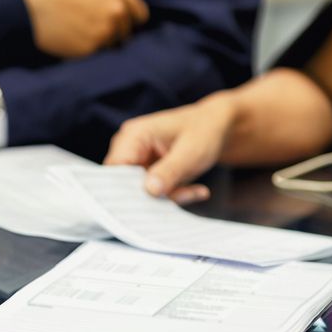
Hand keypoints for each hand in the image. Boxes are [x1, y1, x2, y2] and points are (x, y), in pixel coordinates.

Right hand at [13, 0, 148, 57]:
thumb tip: (116, 14)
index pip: (139, 15)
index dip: (129, 23)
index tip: (119, 27)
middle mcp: (116, 12)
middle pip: (124, 35)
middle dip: (111, 36)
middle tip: (87, 31)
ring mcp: (104, 32)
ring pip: (107, 46)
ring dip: (94, 44)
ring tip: (71, 32)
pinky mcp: (88, 50)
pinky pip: (89, 55)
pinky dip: (79, 50)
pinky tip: (64, 38)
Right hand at [104, 94, 237, 203]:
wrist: (216, 127)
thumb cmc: (203, 131)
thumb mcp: (191, 152)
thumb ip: (170, 171)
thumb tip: (150, 190)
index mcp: (134, 135)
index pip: (115, 168)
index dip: (124, 188)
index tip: (146, 204)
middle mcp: (128, 147)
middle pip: (124, 182)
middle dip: (152, 196)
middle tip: (182, 197)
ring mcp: (136, 161)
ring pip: (139, 192)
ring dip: (167, 197)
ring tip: (195, 191)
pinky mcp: (145, 172)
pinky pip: (151, 193)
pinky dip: (172, 195)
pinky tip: (195, 190)